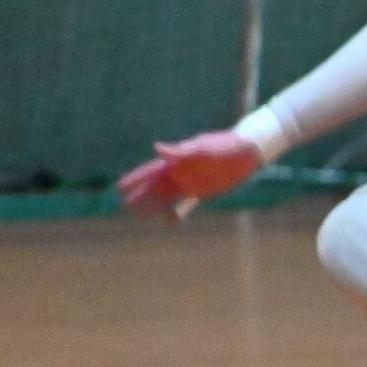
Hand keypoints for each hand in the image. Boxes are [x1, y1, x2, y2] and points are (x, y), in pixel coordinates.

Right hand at [117, 131, 261, 217]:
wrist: (247, 150)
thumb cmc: (224, 145)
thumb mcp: (202, 147)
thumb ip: (180, 151)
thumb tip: (157, 148)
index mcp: (177, 161)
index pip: (151, 171)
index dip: (136, 179)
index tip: (119, 187)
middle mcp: (181, 173)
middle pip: (155, 187)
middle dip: (140, 196)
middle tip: (124, 206)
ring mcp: (191, 182)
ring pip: (167, 197)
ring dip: (154, 206)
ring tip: (140, 215)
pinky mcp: (203, 190)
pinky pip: (187, 203)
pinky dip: (178, 212)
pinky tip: (171, 221)